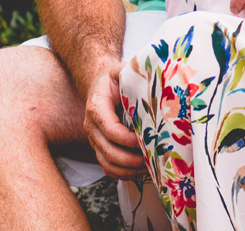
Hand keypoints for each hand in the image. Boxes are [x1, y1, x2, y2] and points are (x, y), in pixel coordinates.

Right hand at [83, 63, 145, 180]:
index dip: (127, 139)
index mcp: (96, 108)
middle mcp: (91, 127)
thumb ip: (131, 72)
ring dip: (128, 170)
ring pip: (106, 163)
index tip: (145, 139)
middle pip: (108, 151)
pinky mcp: (99, 148)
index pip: (110, 129)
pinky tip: (140, 171)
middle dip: (130, 159)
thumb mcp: (120, 70)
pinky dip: (123, 174)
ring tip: (148, 168)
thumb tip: (153, 73)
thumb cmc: (114, 78)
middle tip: (151, 159)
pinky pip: (107, 167)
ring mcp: (94, 140)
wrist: (99, 85)